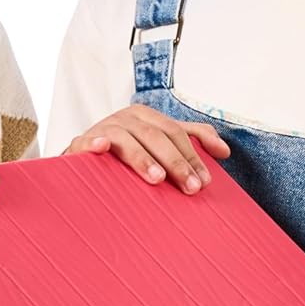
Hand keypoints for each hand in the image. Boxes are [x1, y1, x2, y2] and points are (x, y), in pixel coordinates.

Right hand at [64, 106, 229, 193]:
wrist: (83, 162)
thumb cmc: (125, 155)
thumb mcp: (158, 144)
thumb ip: (190, 141)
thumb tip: (224, 151)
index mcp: (145, 117)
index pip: (176, 132)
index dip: (193, 155)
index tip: (207, 181)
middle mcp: (125, 119)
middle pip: (156, 136)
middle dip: (176, 163)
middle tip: (192, 188)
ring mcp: (102, 130)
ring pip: (127, 140)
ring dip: (143, 158)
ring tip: (158, 179)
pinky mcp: (80, 144)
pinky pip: (87, 142)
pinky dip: (95, 144)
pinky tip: (101, 149)